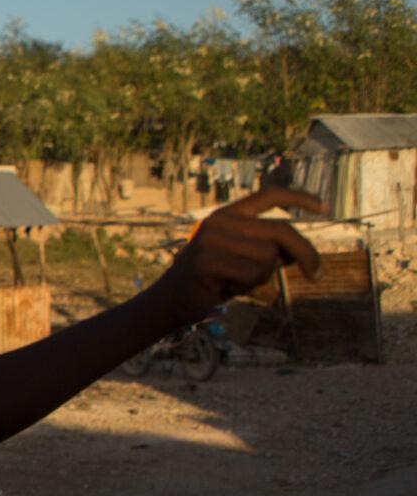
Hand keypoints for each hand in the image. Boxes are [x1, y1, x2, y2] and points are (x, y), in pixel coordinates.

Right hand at [155, 187, 325, 322]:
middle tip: (318, 274)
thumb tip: (302, 252)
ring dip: (264, 276)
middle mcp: (219, 221)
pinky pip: (251, 273)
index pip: (269, 195)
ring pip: (267, 256)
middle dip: (305, 253)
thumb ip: (269, 249)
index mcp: (228, 215)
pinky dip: (248, 286)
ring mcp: (210, 239)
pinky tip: (227, 288)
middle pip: (281, 231)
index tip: (325, 208)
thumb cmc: (214, 280)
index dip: (299, 198)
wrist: (170, 301)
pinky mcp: (206, 260)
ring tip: (239, 281)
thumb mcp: (244, 259)